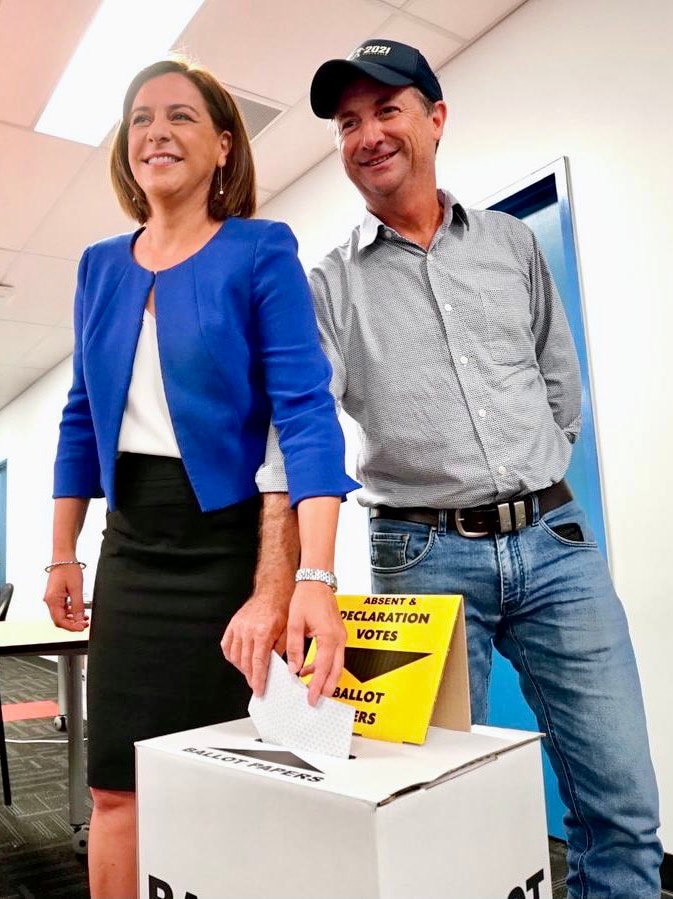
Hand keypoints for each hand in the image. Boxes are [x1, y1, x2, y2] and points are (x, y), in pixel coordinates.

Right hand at [43, 566, 88, 631]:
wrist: (64, 556)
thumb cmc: (68, 568)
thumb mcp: (76, 588)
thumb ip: (78, 606)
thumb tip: (79, 620)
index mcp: (52, 600)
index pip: (60, 621)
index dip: (71, 627)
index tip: (82, 628)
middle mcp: (50, 600)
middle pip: (60, 620)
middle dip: (72, 624)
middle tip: (85, 625)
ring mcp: (53, 598)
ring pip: (62, 614)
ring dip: (73, 619)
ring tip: (85, 619)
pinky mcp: (57, 595)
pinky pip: (63, 608)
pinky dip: (71, 612)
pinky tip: (80, 611)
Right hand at [221, 593, 289, 695]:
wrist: (272, 590)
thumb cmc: (282, 608)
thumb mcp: (287, 630)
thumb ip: (281, 650)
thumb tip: (279, 669)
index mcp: (263, 632)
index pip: (258, 663)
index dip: (258, 679)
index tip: (259, 690)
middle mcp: (247, 630)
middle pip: (245, 662)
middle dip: (251, 677)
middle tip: (256, 684)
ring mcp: (238, 626)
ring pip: (234, 656)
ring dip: (241, 668)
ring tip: (250, 673)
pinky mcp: (233, 624)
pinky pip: (226, 645)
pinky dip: (231, 656)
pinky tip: (238, 660)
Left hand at [285, 581, 345, 705]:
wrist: (317, 581)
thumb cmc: (307, 597)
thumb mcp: (295, 623)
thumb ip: (295, 648)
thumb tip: (294, 668)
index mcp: (329, 637)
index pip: (323, 668)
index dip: (317, 685)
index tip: (311, 698)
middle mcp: (339, 639)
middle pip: (336, 671)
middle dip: (327, 688)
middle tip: (316, 701)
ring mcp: (341, 637)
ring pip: (337, 665)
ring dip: (326, 678)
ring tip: (312, 689)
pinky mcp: (338, 634)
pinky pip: (334, 656)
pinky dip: (324, 666)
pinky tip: (309, 670)